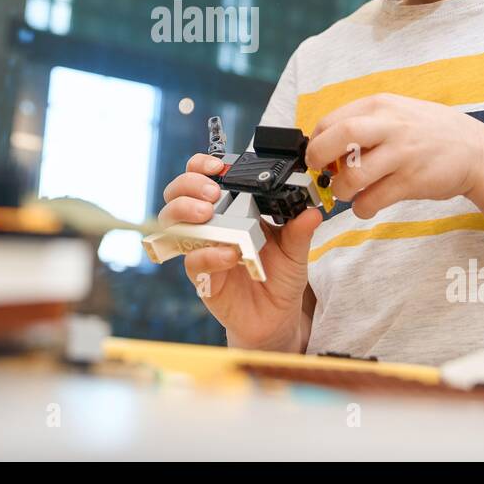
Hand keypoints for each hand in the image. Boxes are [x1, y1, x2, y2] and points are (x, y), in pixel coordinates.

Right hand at [158, 153, 322, 350]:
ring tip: (208, 214)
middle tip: (212, 193)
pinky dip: (208, 254)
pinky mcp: (202, 277)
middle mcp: (211, 226)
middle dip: (189, 185)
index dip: (201, 166)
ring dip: (186, 212)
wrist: (277, 317)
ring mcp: (202, 249)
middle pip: (177, 193)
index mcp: (231, 209)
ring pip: (173, 223)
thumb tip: (311, 210)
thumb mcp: (295, 250)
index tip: (217, 166)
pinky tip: (228, 254)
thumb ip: (300, 230)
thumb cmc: (280, 277)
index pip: (203, 178)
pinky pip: (192, 261)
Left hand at [304, 93, 483, 219]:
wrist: (478, 151)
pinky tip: (366, 206)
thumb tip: (327, 142)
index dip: (316, 142)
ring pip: (353, 176)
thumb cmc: (431, 132)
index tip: (317, 156)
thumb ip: (366, 122)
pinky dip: (362, 208)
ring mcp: (402, 154)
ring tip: (346, 193)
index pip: (332, 121)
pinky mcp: (412, 181)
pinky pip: (373, 200)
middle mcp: (390, 125)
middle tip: (321, 173)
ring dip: (340, 190)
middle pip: (338, 137)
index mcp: (381, 105)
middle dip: (318, 158)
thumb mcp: (398, 112)